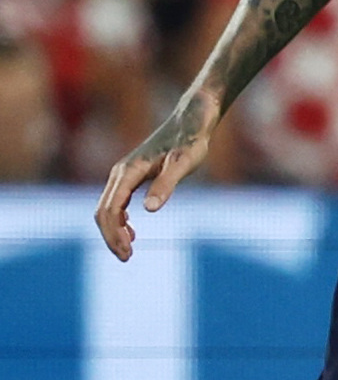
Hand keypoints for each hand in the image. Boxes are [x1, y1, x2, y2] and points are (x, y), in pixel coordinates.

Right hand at [94, 89, 221, 260]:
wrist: (191, 121)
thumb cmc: (191, 141)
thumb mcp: (184, 163)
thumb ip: (166, 185)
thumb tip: (149, 210)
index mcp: (129, 172)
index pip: (110, 209)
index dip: (114, 233)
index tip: (127, 253)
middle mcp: (121, 172)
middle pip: (103, 211)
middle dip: (111, 236)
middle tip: (127, 258)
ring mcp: (124, 174)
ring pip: (107, 207)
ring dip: (113, 230)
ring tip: (128, 251)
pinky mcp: (132, 175)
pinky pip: (116, 201)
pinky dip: (119, 220)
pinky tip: (132, 232)